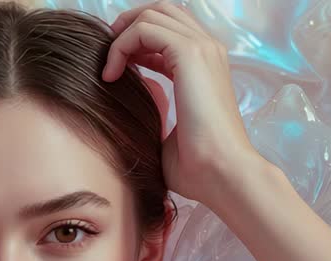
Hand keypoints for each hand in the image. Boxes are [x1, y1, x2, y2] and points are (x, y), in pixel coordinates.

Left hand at [103, 1, 263, 211]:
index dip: (138, 42)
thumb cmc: (199, 167)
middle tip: (108, 56)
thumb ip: (157, 113)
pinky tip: (111, 75)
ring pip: (152, 14)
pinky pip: (145, 29)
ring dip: (123, 35)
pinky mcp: (190, 53)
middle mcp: (208, 51)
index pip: (169, 32)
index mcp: (207, 67)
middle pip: (161, 11)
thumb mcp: (169, 134)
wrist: (222, 173)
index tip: (117, 69)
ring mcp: (202, 48)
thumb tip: (134, 111)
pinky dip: (122, 45)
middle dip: (128, 26)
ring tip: (108, 66)